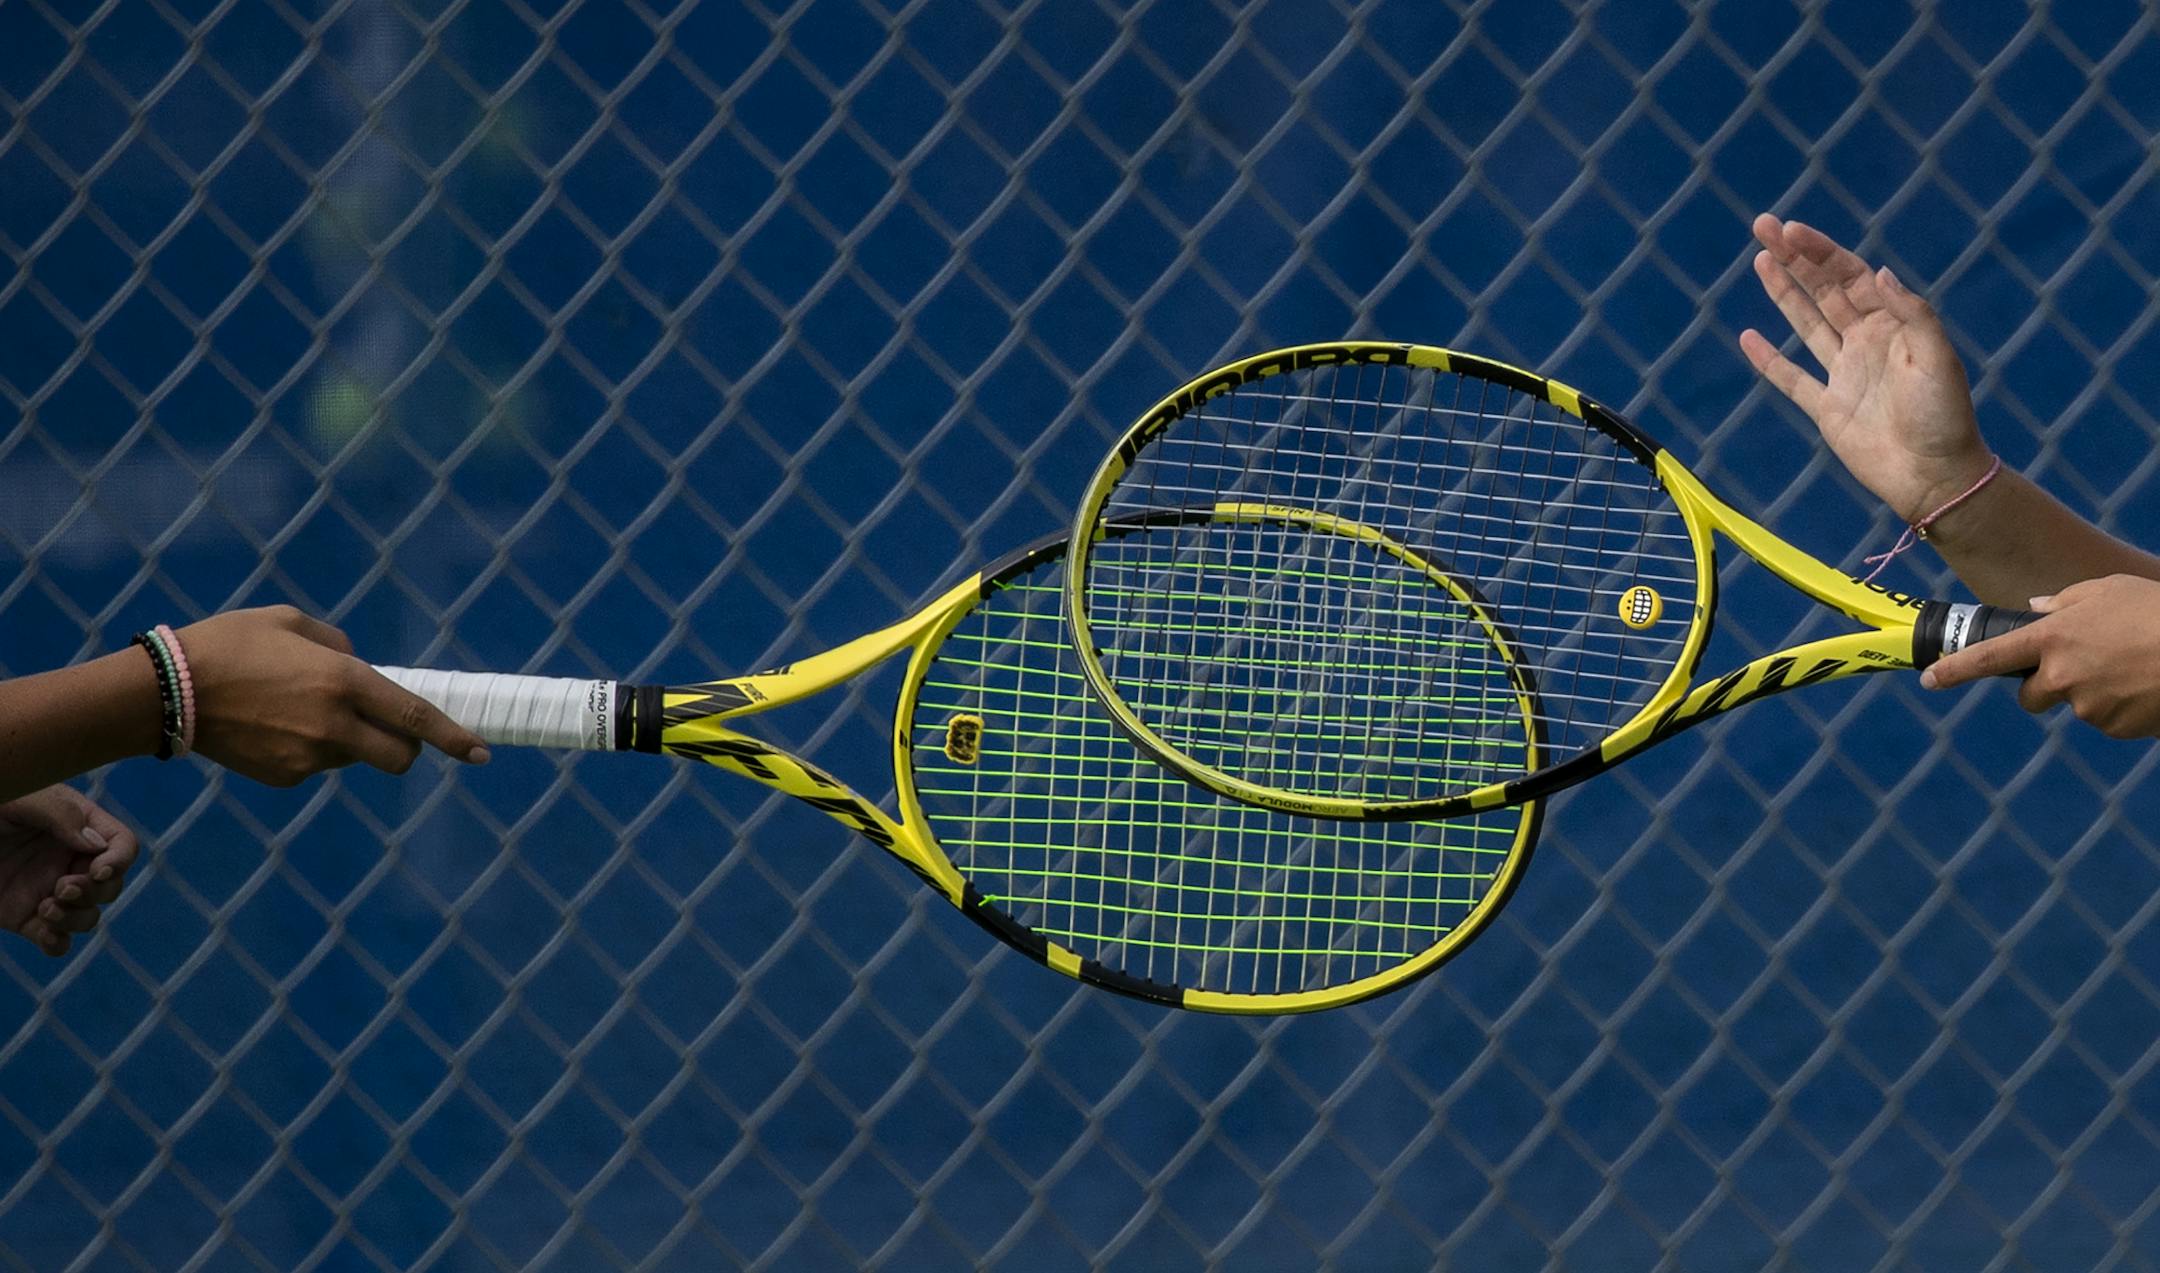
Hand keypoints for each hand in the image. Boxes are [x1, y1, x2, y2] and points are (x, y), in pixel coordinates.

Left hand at [0, 785, 138, 956]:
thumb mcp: (22, 799)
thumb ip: (61, 816)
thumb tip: (99, 848)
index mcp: (75, 826)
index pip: (121, 845)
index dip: (120, 859)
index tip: (98, 869)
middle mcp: (67, 860)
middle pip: (111, 885)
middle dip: (94, 892)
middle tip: (61, 889)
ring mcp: (47, 891)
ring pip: (88, 916)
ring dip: (76, 918)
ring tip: (46, 910)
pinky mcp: (24, 918)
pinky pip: (55, 940)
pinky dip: (58, 943)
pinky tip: (46, 933)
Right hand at [177, 606, 490, 786]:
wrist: (165, 691)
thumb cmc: (230, 644)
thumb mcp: (291, 622)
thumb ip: (339, 646)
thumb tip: (363, 670)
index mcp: (344, 682)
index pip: (416, 717)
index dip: (454, 738)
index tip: (482, 754)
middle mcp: (334, 726)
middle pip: (400, 757)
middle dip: (408, 747)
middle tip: (389, 728)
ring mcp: (309, 758)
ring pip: (354, 759)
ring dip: (348, 741)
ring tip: (297, 709)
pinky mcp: (284, 778)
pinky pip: (317, 766)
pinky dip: (312, 751)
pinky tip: (273, 727)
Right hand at [1739, 214, 1994, 521]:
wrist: (1934, 476)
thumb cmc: (1945, 417)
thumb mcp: (1937, 358)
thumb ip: (1911, 314)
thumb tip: (1878, 272)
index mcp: (1893, 326)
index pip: (1851, 277)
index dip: (1820, 252)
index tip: (1790, 231)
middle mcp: (1866, 342)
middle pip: (1823, 290)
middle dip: (1794, 258)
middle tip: (1763, 227)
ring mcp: (1844, 374)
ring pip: (1806, 323)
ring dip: (1783, 292)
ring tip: (1760, 260)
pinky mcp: (1827, 408)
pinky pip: (1792, 378)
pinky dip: (1769, 359)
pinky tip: (1749, 337)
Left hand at [1920, 576, 2159, 737]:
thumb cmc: (2156, 611)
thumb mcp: (2109, 590)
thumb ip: (2067, 601)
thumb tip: (2036, 609)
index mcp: (2052, 637)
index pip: (1988, 658)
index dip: (1954, 670)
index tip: (1928, 680)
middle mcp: (2061, 675)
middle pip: (2031, 696)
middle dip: (2044, 687)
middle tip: (2082, 667)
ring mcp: (2086, 705)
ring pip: (2077, 705)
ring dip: (2096, 692)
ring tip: (2134, 666)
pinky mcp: (2114, 727)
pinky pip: (2109, 720)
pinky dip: (2123, 708)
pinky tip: (2147, 686)